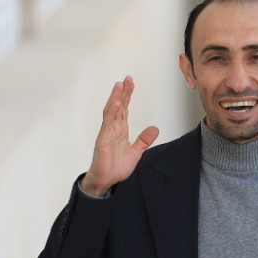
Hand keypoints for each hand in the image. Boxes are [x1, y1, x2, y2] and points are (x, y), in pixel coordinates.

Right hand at [80, 76, 158, 196]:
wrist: (107, 180)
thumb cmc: (117, 166)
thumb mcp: (137, 152)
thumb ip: (144, 140)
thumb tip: (155, 128)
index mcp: (121, 129)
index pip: (125, 108)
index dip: (128, 95)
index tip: (131, 82)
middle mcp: (113, 128)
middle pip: (118, 106)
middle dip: (123, 92)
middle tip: (127, 78)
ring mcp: (107, 133)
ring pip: (111, 111)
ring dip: (115, 97)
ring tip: (120, 84)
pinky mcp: (103, 140)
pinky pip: (107, 125)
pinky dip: (112, 114)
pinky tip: (117, 104)